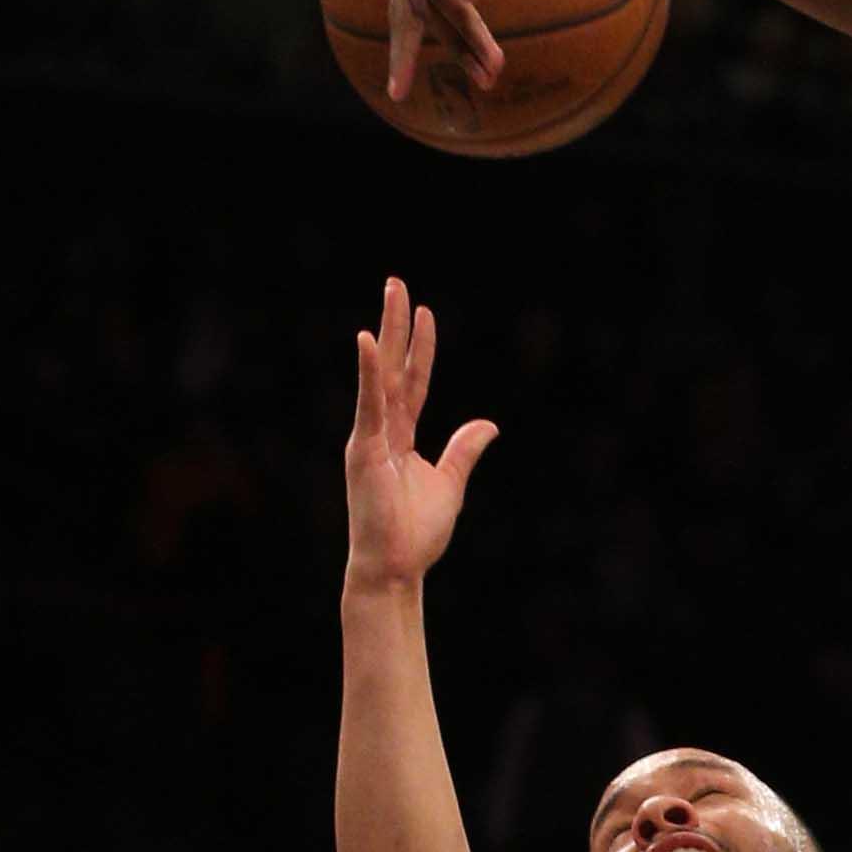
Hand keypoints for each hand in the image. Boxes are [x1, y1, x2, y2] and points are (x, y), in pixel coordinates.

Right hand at [346, 278, 498, 592]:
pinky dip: (368, 372)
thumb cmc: (416, 532)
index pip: (413, 382)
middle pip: (392, 367)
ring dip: (386, 333)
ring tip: (392, 294)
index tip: (425, 313)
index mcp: (400, 436)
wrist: (395, 568)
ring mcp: (370, 436)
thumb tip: (487, 424)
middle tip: (397, 284)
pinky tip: (367, 340)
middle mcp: (381, 429)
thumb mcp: (451, 482)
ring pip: (381, 374)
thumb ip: (464, 450)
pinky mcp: (363, 449)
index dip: (421, 349)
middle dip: (396, 326)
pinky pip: (369, 403)